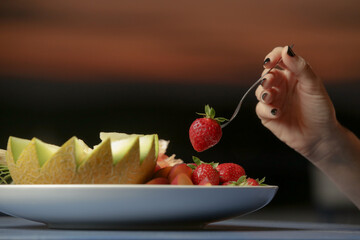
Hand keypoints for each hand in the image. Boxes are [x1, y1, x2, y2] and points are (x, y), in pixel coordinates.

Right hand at [255, 46, 337, 161]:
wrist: (320, 136)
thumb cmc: (319, 109)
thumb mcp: (313, 85)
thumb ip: (300, 67)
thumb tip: (286, 50)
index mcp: (292, 75)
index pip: (278, 59)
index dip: (272, 57)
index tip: (269, 61)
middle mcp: (281, 86)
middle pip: (266, 75)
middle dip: (265, 78)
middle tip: (269, 82)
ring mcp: (274, 100)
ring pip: (260, 91)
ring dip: (263, 93)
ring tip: (270, 98)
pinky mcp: (268, 115)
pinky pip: (260, 109)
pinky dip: (266, 109)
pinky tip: (276, 113)